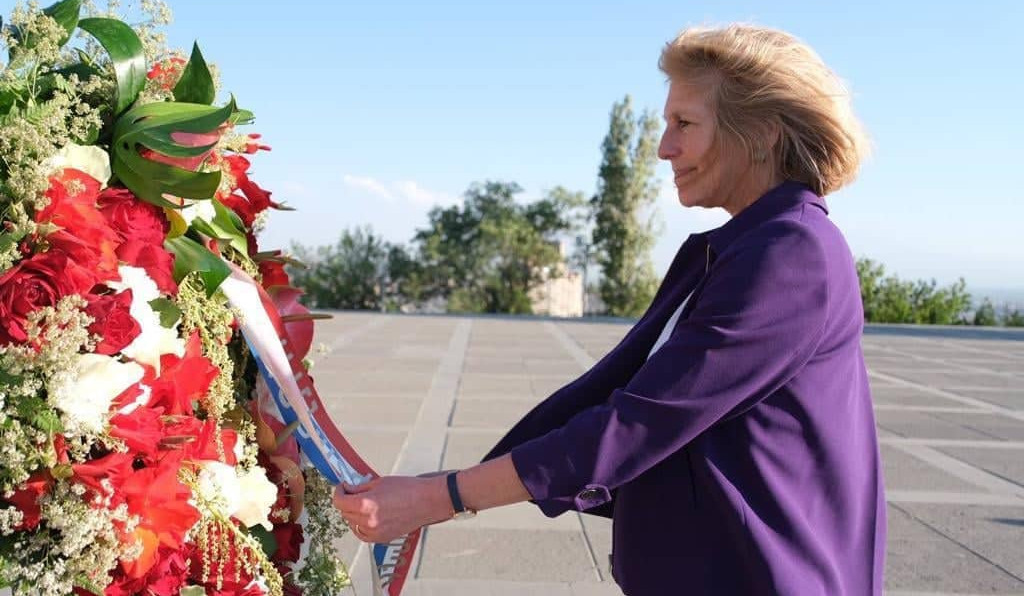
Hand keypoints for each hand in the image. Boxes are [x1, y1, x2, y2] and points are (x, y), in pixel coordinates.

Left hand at [333, 475, 451, 542]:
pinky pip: (362, 533)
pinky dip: (360, 525)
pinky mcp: (382, 538)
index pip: (339, 502)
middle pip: (345, 513)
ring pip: (352, 524)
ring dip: (353, 514)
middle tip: (352, 492)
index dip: (338, 492)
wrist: (427, 502)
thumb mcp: (380, 482)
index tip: (342, 487)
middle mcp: (368, 521)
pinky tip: (367, 517)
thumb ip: (360, 488)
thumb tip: (348, 490)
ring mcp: (375, 532)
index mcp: (366, 504)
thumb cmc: (408, 489)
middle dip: (346, 502)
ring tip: (361, 504)